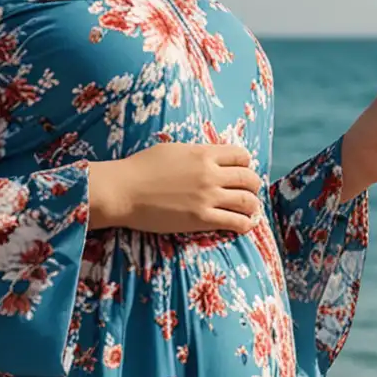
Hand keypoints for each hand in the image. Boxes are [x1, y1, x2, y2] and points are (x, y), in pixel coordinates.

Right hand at [88, 140, 262, 232]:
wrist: (123, 190)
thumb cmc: (140, 168)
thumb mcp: (172, 150)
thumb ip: (195, 153)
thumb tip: (207, 157)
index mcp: (203, 154)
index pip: (241, 155)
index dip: (245, 164)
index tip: (240, 172)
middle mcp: (210, 173)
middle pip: (249, 178)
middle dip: (252, 186)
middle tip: (248, 193)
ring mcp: (208, 197)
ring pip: (247, 201)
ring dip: (252, 206)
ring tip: (250, 211)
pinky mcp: (202, 219)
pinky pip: (235, 222)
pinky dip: (245, 224)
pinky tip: (244, 226)